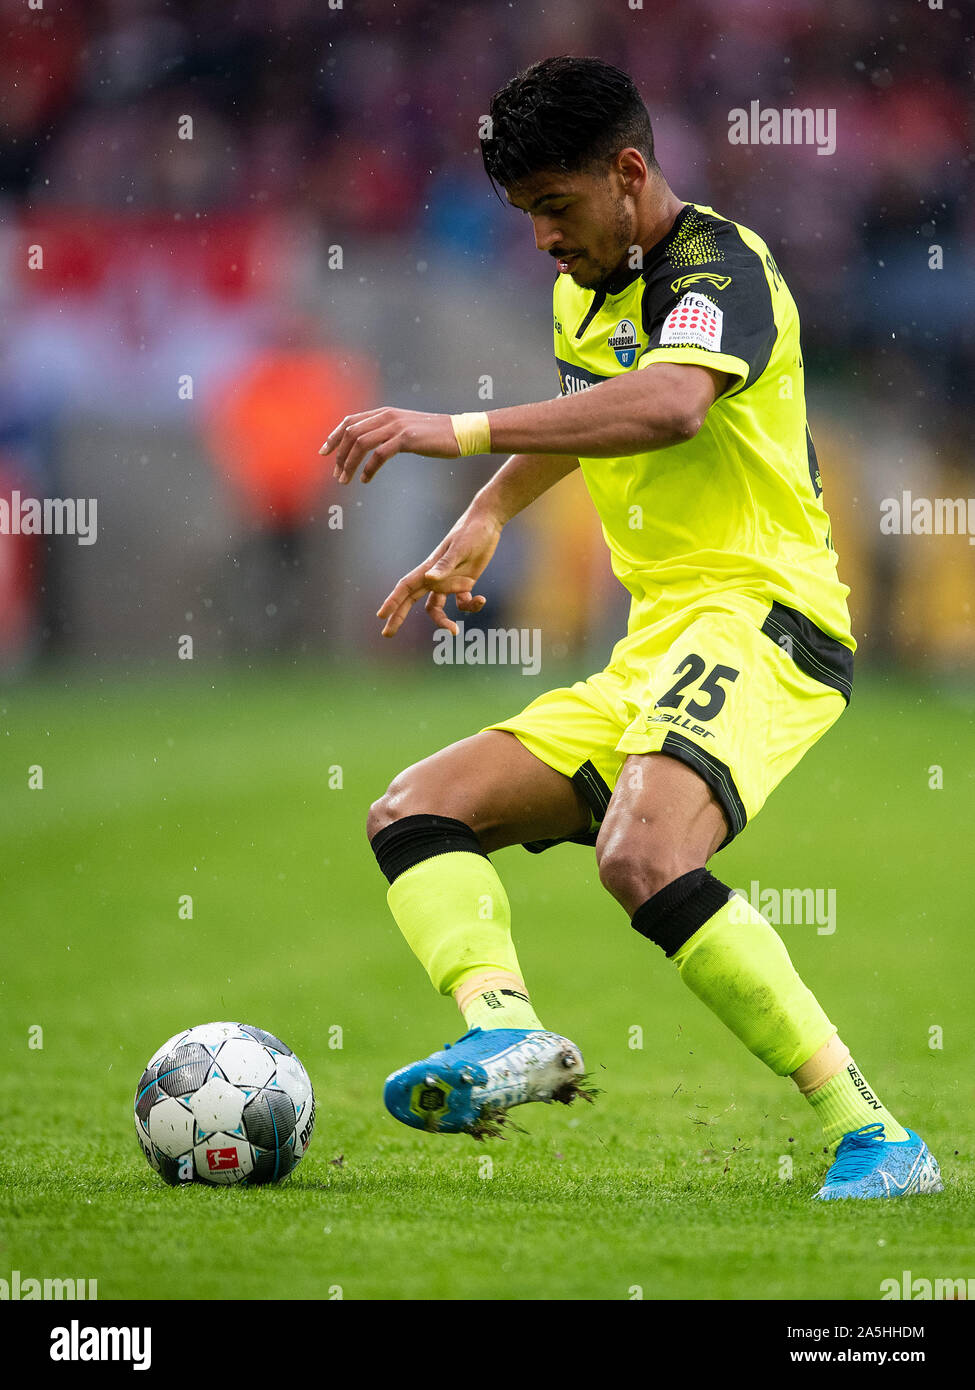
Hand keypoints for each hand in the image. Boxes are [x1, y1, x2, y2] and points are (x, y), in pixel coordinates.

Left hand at [320, 408, 458, 483]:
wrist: (460, 432)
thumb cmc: (434, 435)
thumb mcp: (405, 429)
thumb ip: (386, 432)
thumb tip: (369, 444)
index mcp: (384, 412)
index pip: (350, 421)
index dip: (334, 436)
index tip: (324, 452)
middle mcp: (387, 416)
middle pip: (351, 433)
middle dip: (339, 455)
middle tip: (336, 474)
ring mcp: (396, 426)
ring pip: (361, 443)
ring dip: (349, 464)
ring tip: (345, 480)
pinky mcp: (406, 439)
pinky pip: (379, 454)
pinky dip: (369, 469)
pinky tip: (366, 479)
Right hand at [376, 507, 502, 636]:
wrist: (487, 523)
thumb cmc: (471, 533)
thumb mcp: (460, 549)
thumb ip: (445, 566)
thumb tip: (429, 580)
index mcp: (429, 569)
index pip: (405, 587)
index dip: (392, 601)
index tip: (381, 615)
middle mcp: (435, 578)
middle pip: (411, 600)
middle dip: (398, 616)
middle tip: (387, 634)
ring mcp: (449, 581)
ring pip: (436, 607)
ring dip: (443, 621)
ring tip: (455, 632)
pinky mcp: (464, 583)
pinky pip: (462, 603)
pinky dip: (471, 606)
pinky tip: (482, 600)